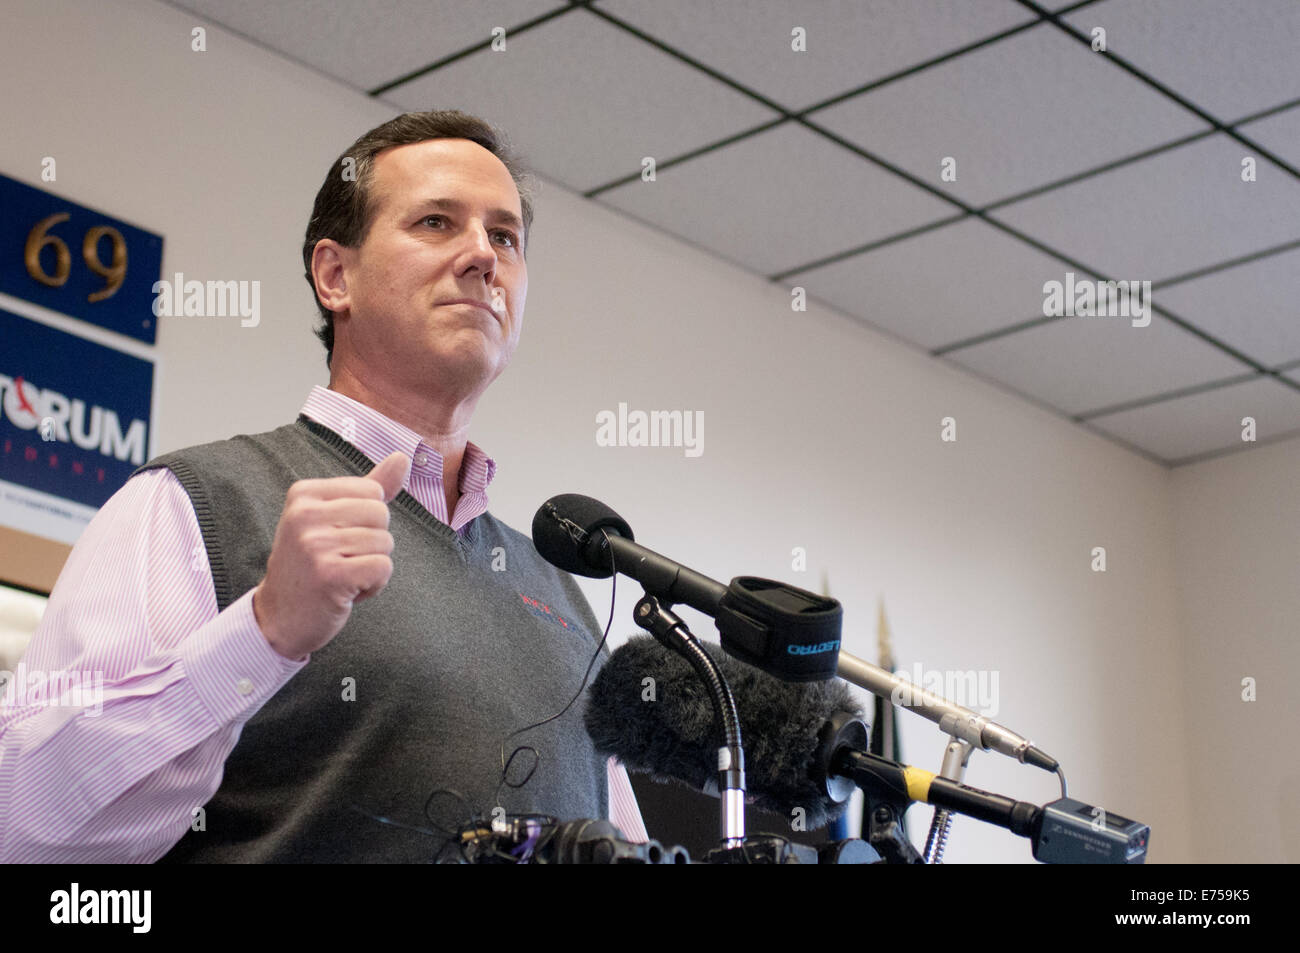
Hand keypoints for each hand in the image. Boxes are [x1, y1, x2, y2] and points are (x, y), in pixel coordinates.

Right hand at [252, 451, 410, 659]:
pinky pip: (383, 568)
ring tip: (341, 576)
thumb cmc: (312, 565)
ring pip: (384, 543)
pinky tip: (346, 592)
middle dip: (373, 543)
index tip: (336, 539)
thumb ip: (369, 488)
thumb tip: (402, 457)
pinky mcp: (330, 575)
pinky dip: (374, 585)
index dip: (367, 521)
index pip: (372, 492)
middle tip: (340, 560)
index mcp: (303, 494)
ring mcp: (315, 545)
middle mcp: (304, 515)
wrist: (279, 617)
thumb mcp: (332, 519)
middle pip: (381, 515)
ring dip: (371, 567)